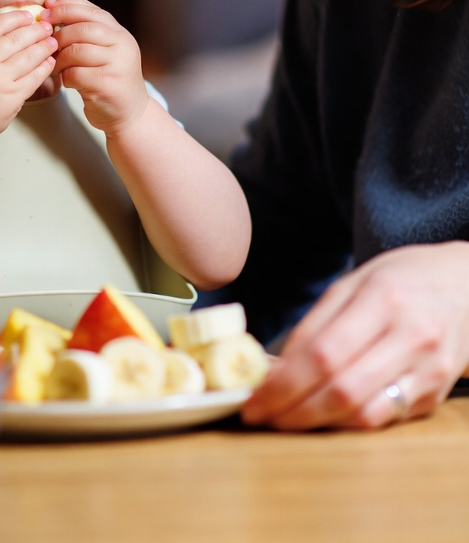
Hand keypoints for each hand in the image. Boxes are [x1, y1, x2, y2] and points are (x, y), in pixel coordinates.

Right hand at [0, 12, 57, 146]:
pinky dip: (44, 67)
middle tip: (46, 26)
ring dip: (44, 46)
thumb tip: (5, 34)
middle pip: (15, 38)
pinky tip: (50, 62)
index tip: (27, 15)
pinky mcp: (12, 97)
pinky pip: (34, 77)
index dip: (15, 18)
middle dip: (35, 30)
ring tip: (52, 42)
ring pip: (28, 56)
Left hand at [46, 0, 148, 134]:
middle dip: (59, 34)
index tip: (46, 11)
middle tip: (47, 43)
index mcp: (119, 33)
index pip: (90, 11)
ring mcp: (117, 64)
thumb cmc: (109, 78)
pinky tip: (67, 80)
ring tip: (57, 65)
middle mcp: (122, 45)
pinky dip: (65, 76)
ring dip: (60, 58)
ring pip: (77, 51)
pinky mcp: (108, 85)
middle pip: (83, 29)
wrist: (130, 112)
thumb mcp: (104, 49)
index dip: (65, 7)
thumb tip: (52, 8)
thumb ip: (86, 30)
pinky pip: (76, 73)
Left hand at [241, 242, 468, 429]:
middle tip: (260, 416)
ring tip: (286, 417)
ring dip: (318, 423)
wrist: (465, 285)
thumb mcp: (353, 282)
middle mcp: (412, 337)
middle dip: (293, 410)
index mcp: (383, 299)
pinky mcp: (436, 395)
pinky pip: (384, 419)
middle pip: (343, 390)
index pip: (324, 353)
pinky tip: (324, 414)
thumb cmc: (401, 279)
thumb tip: (274, 367)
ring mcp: (429, 370)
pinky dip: (347, 422)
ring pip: (364, 414)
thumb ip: (315, 324)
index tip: (253, 399)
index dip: (283, 384)